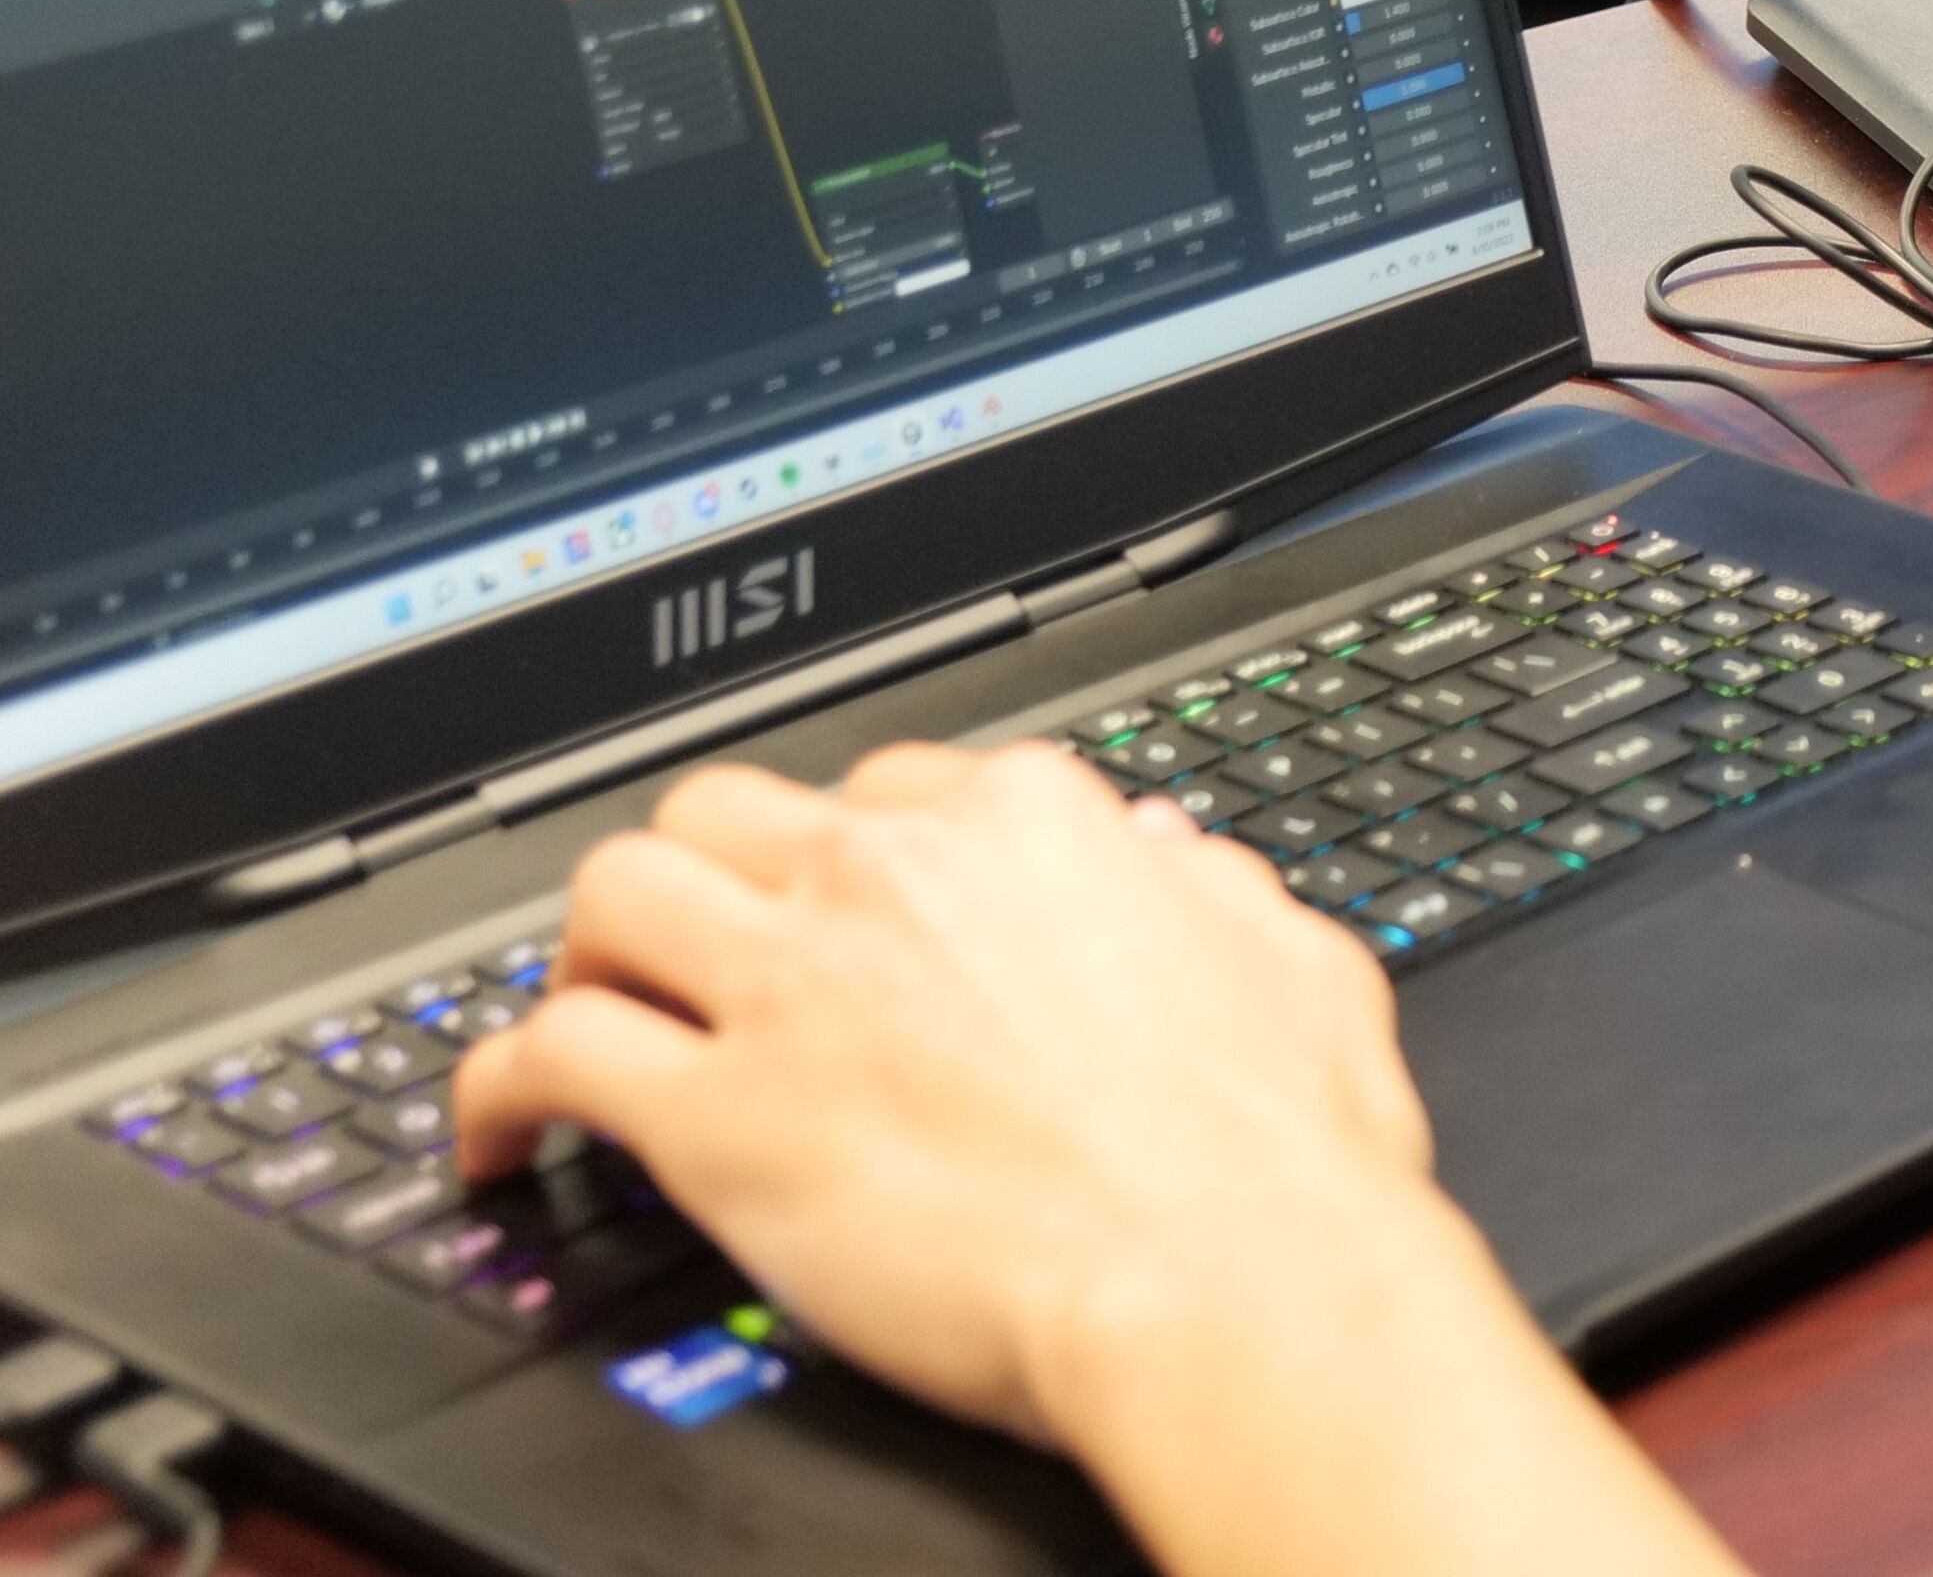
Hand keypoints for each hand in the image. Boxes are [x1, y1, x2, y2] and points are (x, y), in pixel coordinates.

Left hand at [453, 743, 1447, 1434]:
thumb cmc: (1279, 1155)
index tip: (838, 921)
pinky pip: (548, 1053)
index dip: (848, 862)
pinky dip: (494, 1091)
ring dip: (588, 952)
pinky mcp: (719, 1118)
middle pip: (722, 810)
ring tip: (586, 1014)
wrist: (1234, 1285)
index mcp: (1031, 822)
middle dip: (697, 875)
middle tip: (691, 950)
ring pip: (614, 891)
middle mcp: (894, 875)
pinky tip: (499, 1138)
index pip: (883, 791)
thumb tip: (1167, 860)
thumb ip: (1212, 889)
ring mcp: (796, 987)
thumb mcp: (1294, 961)